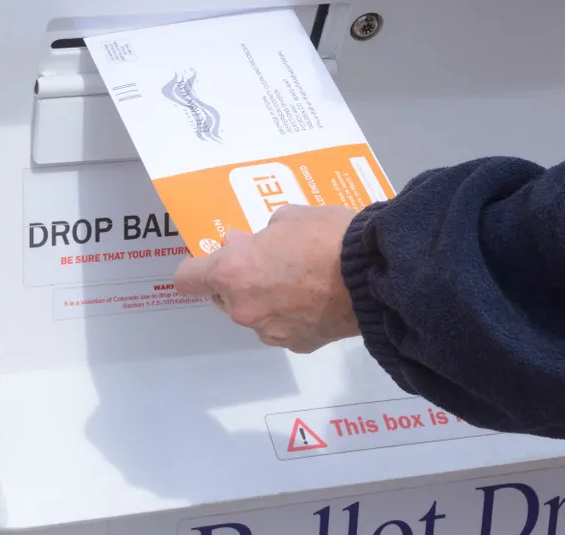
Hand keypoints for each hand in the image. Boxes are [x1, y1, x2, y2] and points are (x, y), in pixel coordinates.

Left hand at [174, 204, 359, 353]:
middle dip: (238, 280)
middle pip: (223, 298)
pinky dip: (294, 316)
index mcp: (232, 273)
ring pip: (256, 315)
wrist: (376, 274)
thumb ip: (259, 236)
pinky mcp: (301, 344)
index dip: (196, 267)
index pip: (188, 279)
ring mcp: (272, 332)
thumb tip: (244, 244)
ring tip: (300, 280)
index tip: (213, 257)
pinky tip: (317, 299)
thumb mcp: (288, 219)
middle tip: (267, 260)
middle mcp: (244, 309)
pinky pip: (285, 328)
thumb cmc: (327, 236)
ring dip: (267, 300)